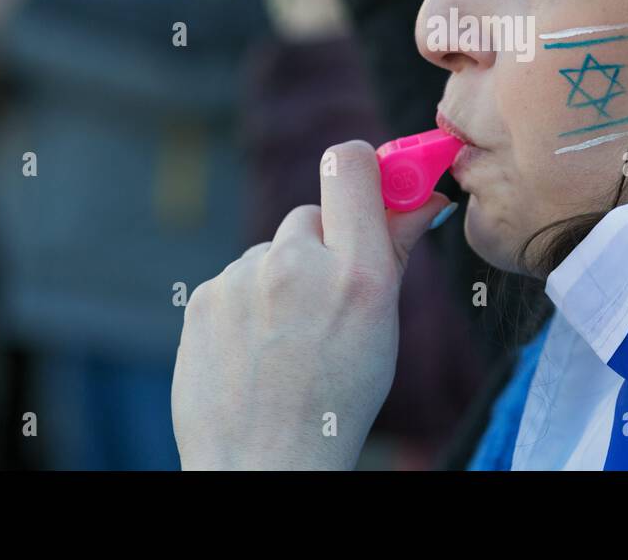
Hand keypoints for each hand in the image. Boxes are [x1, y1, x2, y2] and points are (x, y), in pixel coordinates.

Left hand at [171, 140, 451, 469]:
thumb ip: (397, 248)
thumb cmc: (337, 399)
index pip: (350, 164)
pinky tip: (255, 349)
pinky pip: (235, 281)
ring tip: (286, 342)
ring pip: (270, 253)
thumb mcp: (383, 324)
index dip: (362, 167)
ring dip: (280, 281)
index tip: (374, 185)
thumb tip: (424, 196)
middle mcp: (295, 266)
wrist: (263, 463)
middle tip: (327, 300)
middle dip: (322, 245)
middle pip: (310, 215)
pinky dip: (246, 305)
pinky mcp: (203, 299)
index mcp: (356, 274)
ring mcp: (241, 280)